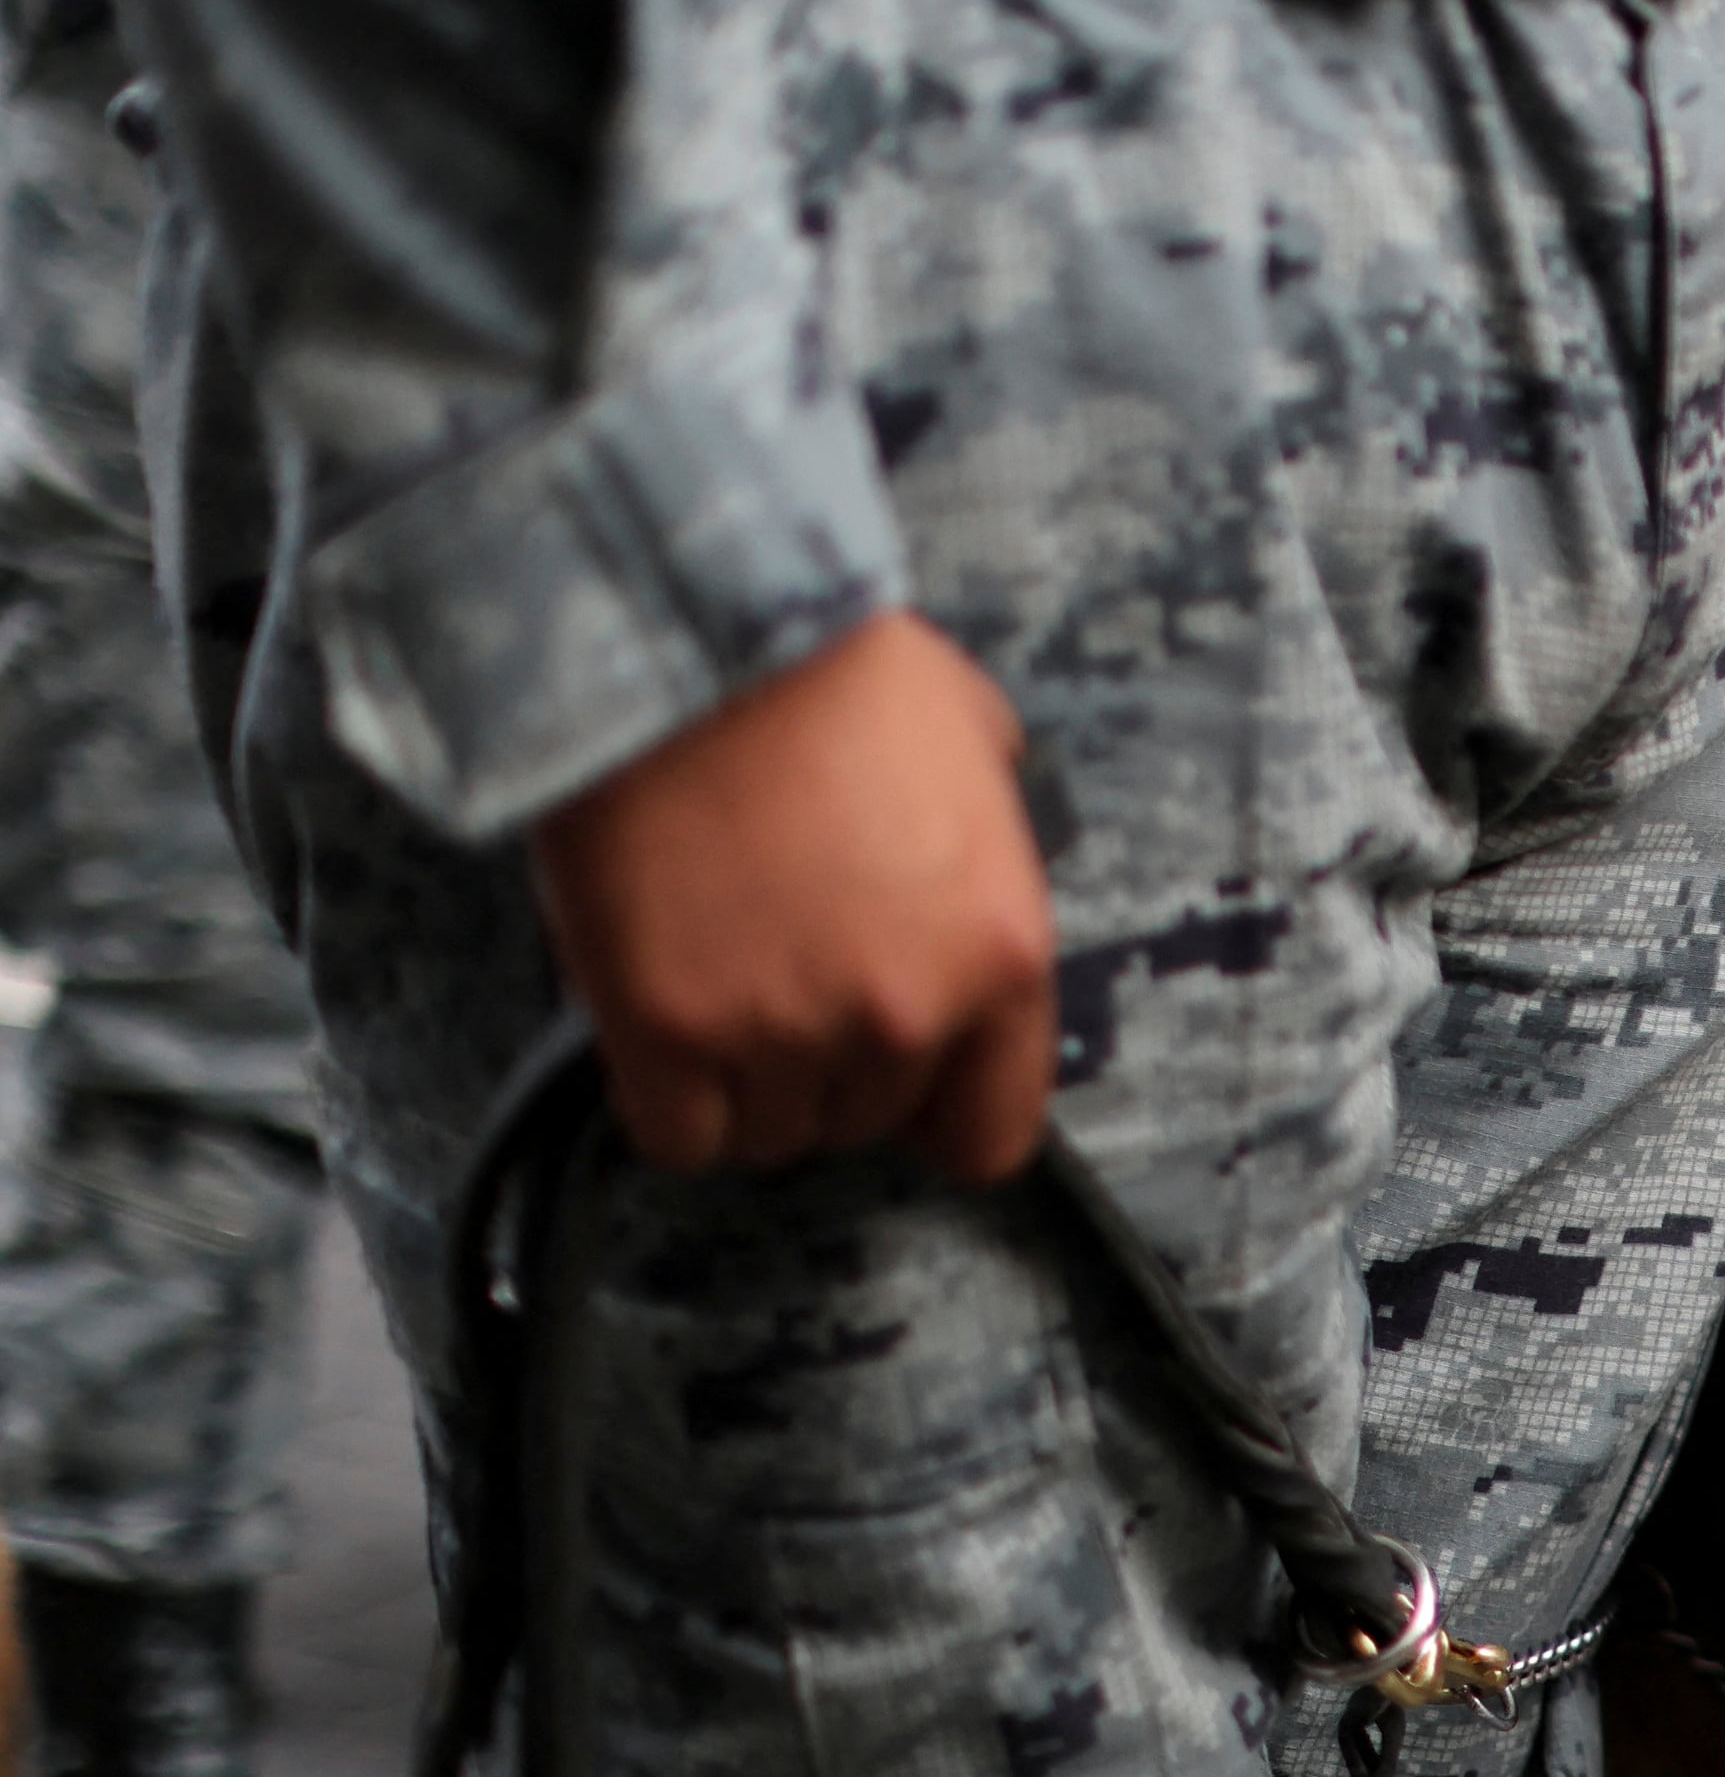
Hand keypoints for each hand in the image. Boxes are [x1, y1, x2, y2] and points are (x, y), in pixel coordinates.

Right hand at [528, 611, 1058, 1182]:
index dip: (941, 1110)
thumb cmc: (828, 668)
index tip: (909, 1085)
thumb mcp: (976, 746)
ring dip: (749, 1080)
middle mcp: (907, 1011)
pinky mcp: (668, 1034)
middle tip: (790, 974)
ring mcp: (787, 1031)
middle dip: (834, 1064)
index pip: (993, 1129)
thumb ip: (989, 844)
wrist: (692, 638)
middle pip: (869, 1121)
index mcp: (1003, 951)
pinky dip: (672, 1101)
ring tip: (726, 975)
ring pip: (774, 1136)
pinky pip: (681, 1138)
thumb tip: (970, 879)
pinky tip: (668, 1025)